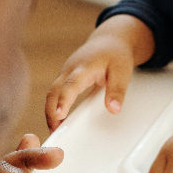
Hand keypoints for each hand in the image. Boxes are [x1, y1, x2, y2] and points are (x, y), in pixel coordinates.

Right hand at [45, 14, 153, 130]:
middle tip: (54, 131)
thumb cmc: (115, 54)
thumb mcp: (122, 71)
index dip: (64, 100)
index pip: (70, 85)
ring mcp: (65, 73)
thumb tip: (113, 109)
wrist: (109, 40)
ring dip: (50, 111)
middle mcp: (70, 70)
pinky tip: (58, 121)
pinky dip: (54, 107)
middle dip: (51, 112)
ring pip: (51, 93)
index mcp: (84, 67)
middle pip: (54, 91)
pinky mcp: (65, 78)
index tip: (59, 115)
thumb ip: (117, 90)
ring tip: (55, 131)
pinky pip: (55, 93)